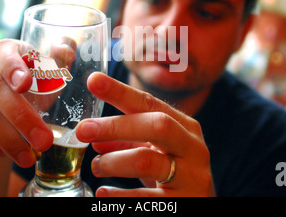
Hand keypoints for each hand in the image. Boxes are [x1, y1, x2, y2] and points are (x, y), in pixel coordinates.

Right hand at [0, 39, 74, 167]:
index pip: (5, 54)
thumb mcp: (52, 72)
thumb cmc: (36, 85)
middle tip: (44, 141)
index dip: (14, 68)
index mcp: (7, 50)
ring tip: (28, 157)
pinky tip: (4, 154)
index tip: (26, 85)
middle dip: (21, 117)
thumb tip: (67, 51)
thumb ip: (62, 57)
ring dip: (6, 138)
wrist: (8, 107)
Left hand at [76, 72, 215, 196]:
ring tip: (96, 166)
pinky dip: (119, 195)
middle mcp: (193, 147)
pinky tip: (103, 193)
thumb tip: (95, 138)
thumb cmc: (177, 176)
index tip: (94, 81)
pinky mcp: (183, 203)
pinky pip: (145, 197)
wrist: (202, 210)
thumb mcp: (157, 152)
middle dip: (116, 126)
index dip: (120, 91)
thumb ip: (130, 142)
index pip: (150, 103)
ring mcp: (192, 177)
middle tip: (83, 130)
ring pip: (147, 161)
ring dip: (113, 162)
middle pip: (156, 125)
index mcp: (186, 127)